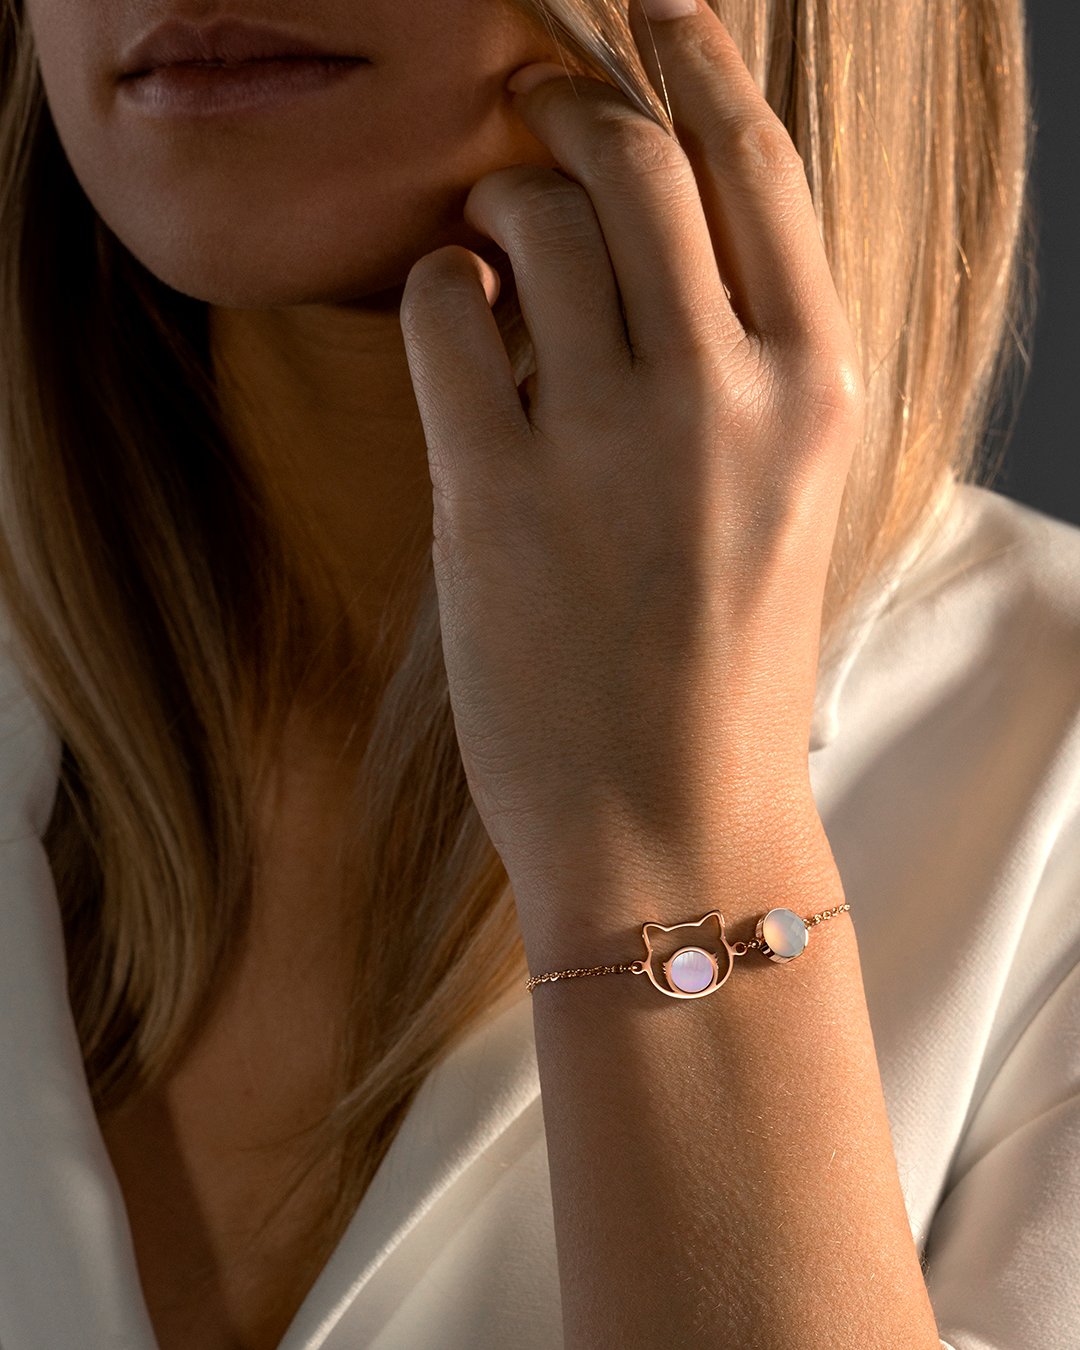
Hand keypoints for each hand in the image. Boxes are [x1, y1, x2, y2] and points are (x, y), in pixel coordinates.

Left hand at [398, 1, 863, 932]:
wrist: (672, 819)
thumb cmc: (719, 662)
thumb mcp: (777, 494)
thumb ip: (737, 359)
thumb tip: (634, 227)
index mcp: (817, 390)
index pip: (759, 168)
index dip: (694, 66)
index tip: (647, 16)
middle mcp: (728, 398)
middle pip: (634, 162)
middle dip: (569, 110)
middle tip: (533, 113)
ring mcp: (612, 446)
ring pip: (534, 220)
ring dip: (496, 206)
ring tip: (494, 252)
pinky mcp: (497, 496)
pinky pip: (444, 313)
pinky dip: (437, 291)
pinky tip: (457, 327)